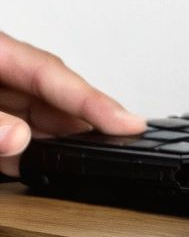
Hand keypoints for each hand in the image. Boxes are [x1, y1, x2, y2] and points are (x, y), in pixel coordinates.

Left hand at [0, 31, 144, 177]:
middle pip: (51, 97)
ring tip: (77, 162)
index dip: (94, 99)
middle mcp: (1, 71)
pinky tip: (34, 165)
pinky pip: (10, 132)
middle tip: (116, 148)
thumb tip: (18, 138)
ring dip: (50, 143)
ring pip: (33, 117)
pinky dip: (22, 152)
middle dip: (80, 125)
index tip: (128, 123)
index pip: (53, 72)